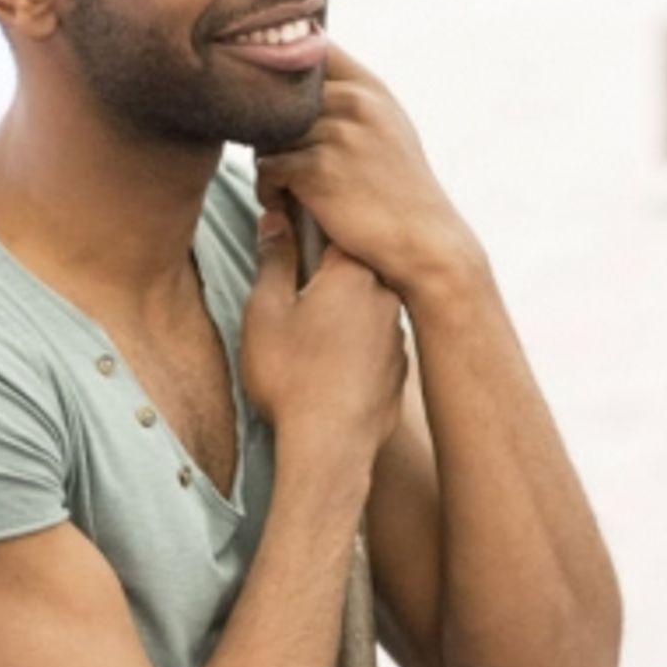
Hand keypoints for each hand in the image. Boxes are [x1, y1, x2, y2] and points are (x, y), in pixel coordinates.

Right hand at [241, 208, 406, 469]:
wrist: (330, 445)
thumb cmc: (291, 376)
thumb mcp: (266, 311)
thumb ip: (274, 260)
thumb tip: (276, 221)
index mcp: (353, 271)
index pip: (335, 229)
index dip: (308, 229)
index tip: (289, 238)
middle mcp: (386, 295)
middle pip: (352, 268)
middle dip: (324, 275)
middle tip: (294, 298)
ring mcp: (398, 334)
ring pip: (365, 307)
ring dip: (341, 313)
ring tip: (310, 342)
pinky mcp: (400, 368)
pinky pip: (374, 343)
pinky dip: (355, 347)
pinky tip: (330, 369)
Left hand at [255, 42, 484, 301]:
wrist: (423, 241)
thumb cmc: (398, 190)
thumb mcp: (385, 128)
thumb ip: (350, 100)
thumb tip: (298, 81)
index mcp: (369, 87)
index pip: (312, 48)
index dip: (282, 67)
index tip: (272, 99)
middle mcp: (355, 102)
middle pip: (277, 94)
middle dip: (267, 126)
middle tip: (274, 157)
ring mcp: (337, 134)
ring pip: (267, 132)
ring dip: (266, 160)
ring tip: (282, 186)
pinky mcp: (319, 169)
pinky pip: (267, 167)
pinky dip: (268, 189)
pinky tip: (283, 203)